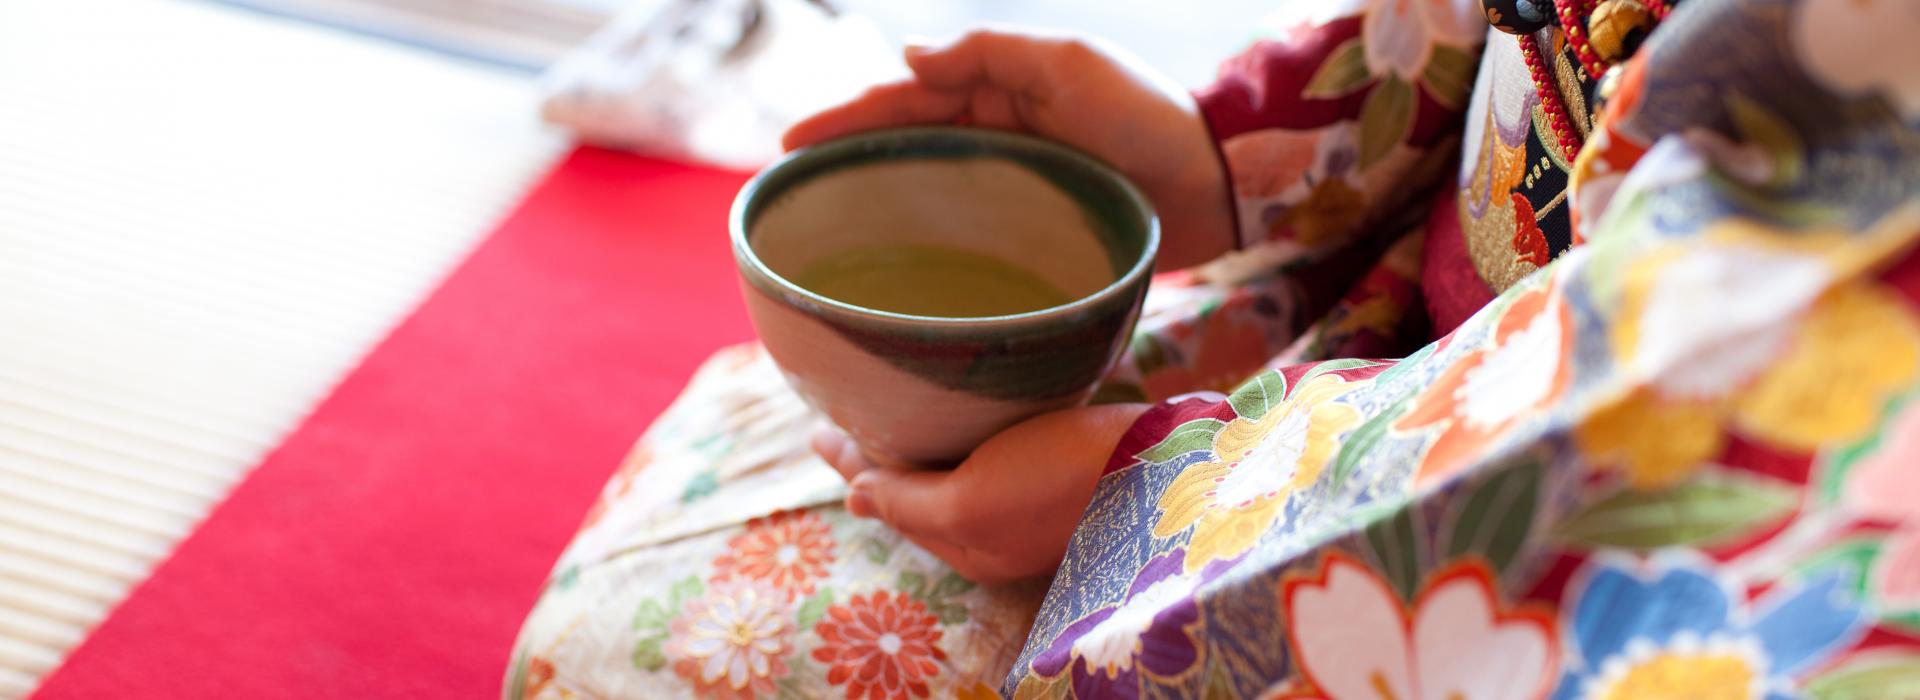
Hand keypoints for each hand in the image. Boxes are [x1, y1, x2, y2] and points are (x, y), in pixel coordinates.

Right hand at [783, 29, 1236, 269]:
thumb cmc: (1149, 119)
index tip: (791, 145)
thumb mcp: (1070, 67)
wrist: (1220, 185)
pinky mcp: (1038, 234)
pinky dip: (929, 247)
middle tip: (789, 190)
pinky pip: (971, 237)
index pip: (908, 96)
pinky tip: (898, 273)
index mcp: (1003, 89)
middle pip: (907, 143)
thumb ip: (991, 56)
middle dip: (846, 159)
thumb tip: (908, 56)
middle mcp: (1002, 134)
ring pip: (931, 191)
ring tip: (823, 231)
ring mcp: (1018, 185)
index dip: (848, 117)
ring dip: (878, 203)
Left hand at [811, 403, 1149, 583]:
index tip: (818, 424)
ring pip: (959, 464)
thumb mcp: (969, 503)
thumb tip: (853, 496)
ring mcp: (1035, 496)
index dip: (854, 463)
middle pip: (921, 485)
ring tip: (888, 400)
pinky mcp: (1068, 461)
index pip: (892, 500)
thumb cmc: (1062, 483)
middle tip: (837, 409)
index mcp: (969, 543)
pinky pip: (996, 446)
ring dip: (921, 436)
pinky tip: (964, 402)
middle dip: (880, 452)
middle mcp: (999, 526)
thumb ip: (908, 501)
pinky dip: (965, 426)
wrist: (1171, 463)